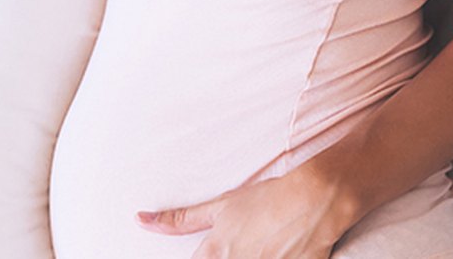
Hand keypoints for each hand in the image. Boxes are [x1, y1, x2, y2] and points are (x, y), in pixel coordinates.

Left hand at [134, 166, 353, 258]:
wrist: (312, 200)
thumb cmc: (265, 200)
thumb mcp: (220, 206)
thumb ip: (180, 219)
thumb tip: (140, 220)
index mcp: (213, 253)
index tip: (214, 252)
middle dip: (232, 255)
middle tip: (247, 244)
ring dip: (251, 258)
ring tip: (260, 248)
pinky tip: (274, 253)